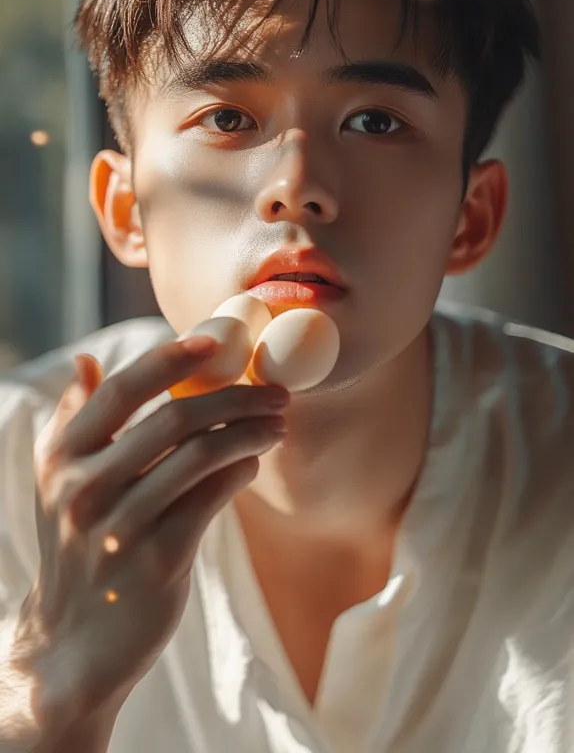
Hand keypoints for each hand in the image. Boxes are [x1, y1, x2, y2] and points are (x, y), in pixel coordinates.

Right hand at [13, 335, 288, 736]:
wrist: (74, 641)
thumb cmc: (78, 546)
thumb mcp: (58, 481)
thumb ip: (73, 418)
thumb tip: (84, 360)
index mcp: (61, 455)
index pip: (123, 389)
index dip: (172, 357)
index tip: (217, 339)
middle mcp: (85, 486)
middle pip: (175, 418)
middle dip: (235, 397)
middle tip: (275, 393)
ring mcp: (120, 525)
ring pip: (201, 455)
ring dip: (249, 432)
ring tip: (277, 425)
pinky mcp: (158, 558)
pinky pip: (212, 498)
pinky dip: (239, 470)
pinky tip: (252, 461)